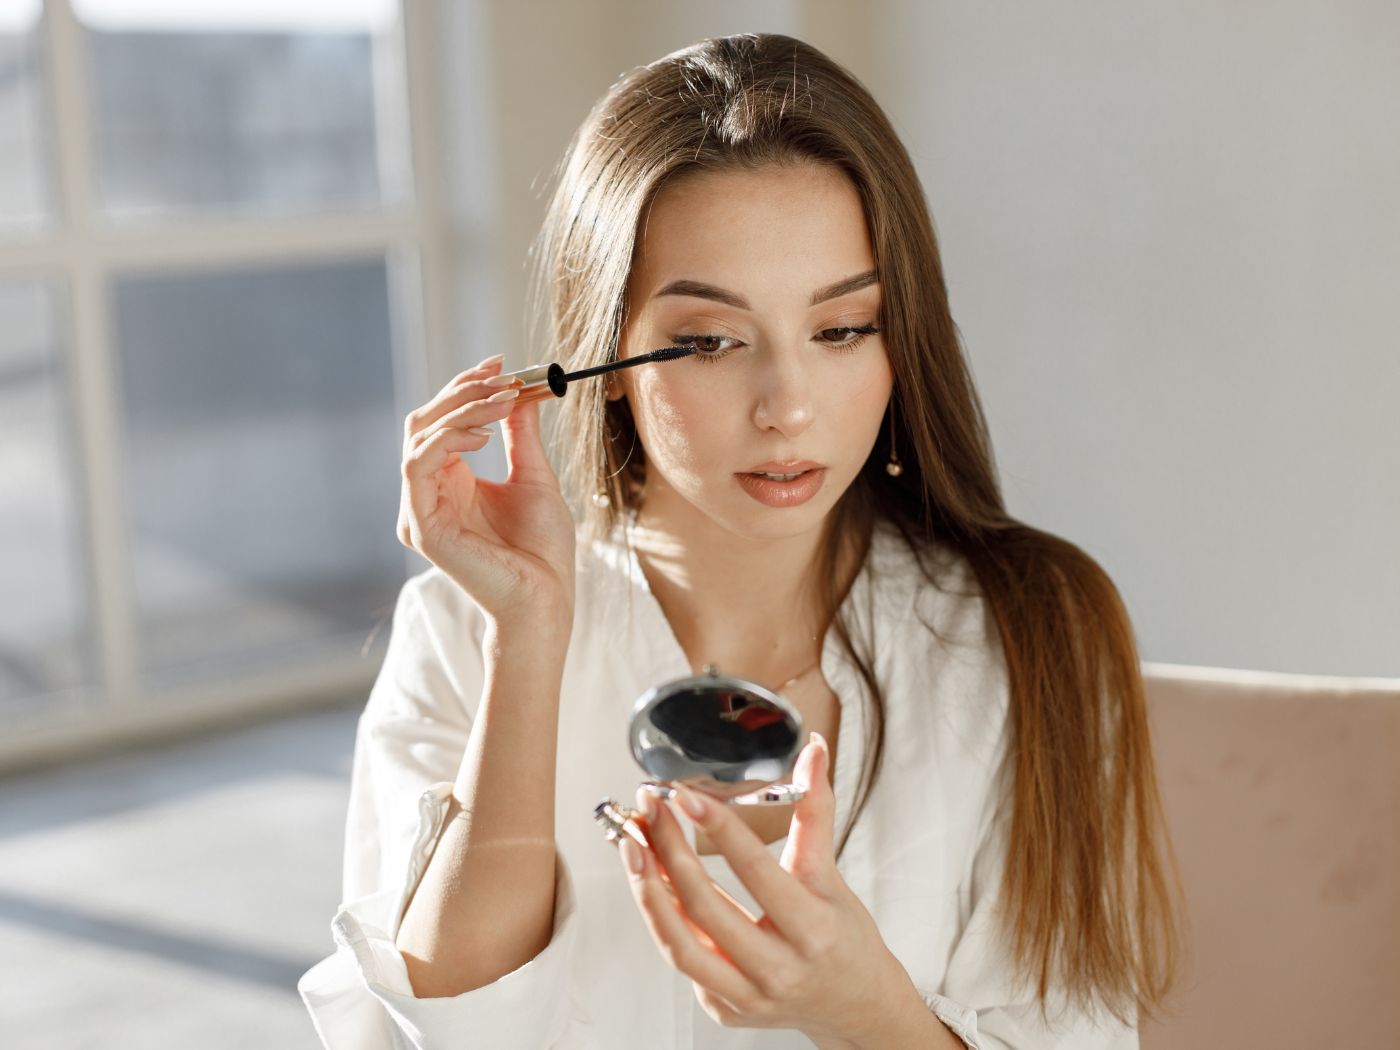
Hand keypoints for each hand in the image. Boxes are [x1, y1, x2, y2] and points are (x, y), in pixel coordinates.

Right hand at [398, 354, 575, 627]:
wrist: (547, 596)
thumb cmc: (542, 548)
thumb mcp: (533, 475)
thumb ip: (520, 434)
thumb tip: (519, 389)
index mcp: (450, 482)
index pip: (442, 421)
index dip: (465, 387)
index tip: (500, 364)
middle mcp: (428, 495)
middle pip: (425, 422)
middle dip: (463, 392)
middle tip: (503, 378)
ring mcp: (419, 511)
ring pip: (420, 437)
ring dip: (461, 410)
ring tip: (502, 400)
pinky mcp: (421, 527)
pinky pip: (418, 467)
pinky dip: (447, 439)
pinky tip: (484, 434)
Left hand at [617, 733, 917, 1045]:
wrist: (854, 1005)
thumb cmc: (844, 937)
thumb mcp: (832, 874)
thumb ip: (814, 810)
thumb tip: (813, 749)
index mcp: (812, 930)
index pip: (756, 873)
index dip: (719, 830)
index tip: (685, 796)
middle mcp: (778, 970)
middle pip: (706, 908)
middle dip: (669, 851)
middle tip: (650, 808)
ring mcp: (747, 997)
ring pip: (679, 944)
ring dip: (648, 889)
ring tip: (634, 843)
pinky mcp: (724, 1009)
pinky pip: (681, 959)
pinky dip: (661, 917)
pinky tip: (651, 879)